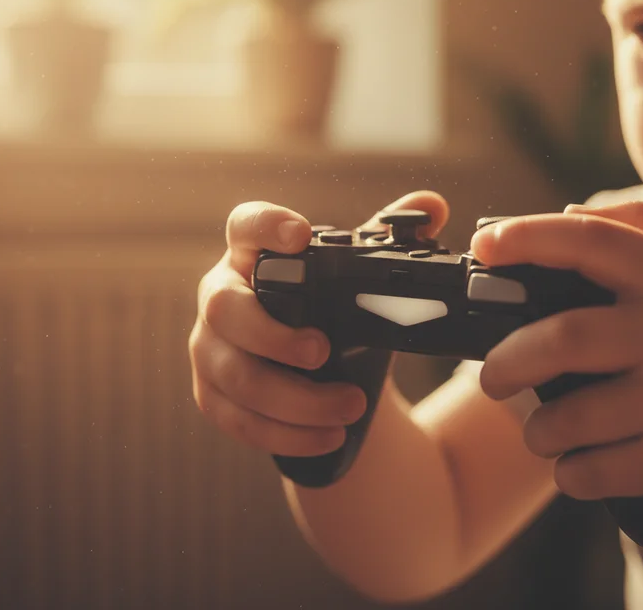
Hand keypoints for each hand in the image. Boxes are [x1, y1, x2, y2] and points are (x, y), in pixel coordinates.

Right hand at [188, 190, 448, 457]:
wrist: (315, 368)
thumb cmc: (329, 308)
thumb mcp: (355, 275)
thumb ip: (389, 238)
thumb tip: (433, 206)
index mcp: (252, 255)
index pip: (244, 225)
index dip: (265, 226)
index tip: (301, 236)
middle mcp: (220, 295)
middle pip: (224, 308)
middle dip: (274, 335)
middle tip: (324, 351)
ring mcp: (209, 348)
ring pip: (237, 376)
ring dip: (296, 400)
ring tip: (351, 405)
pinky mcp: (212, 395)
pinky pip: (239, 420)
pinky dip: (288, 433)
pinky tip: (328, 435)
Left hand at [471, 201, 642, 520]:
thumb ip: (640, 227)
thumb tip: (565, 212)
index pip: (588, 241)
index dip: (525, 237)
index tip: (483, 247)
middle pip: (560, 338)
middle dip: (506, 362)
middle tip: (490, 376)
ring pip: (567, 416)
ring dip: (537, 429)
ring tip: (540, 429)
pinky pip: (592, 469)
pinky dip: (568, 472)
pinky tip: (575, 464)